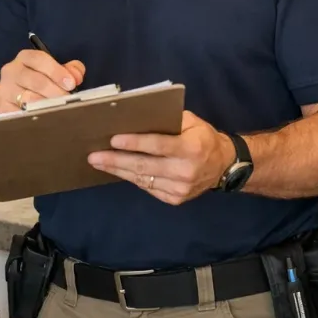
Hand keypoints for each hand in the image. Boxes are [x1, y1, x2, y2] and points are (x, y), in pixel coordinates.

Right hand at [0, 49, 84, 112]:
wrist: (13, 100)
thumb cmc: (38, 83)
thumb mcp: (53, 72)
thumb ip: (69, 70)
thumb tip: (76, 75)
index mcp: (25, 58)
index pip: (39, 59)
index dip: (57, 71)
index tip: (71, 84)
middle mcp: (11, 71)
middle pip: (35, 80)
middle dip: (56, 91)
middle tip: (69, 101)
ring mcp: (5, 91)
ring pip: (28, 99)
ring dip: (47, 106)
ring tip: (60, 111)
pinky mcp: (2, 109)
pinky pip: (20, 114)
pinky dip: (35, 117)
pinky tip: (46, 119)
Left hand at [88, 111, 234, 204]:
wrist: (223, 165)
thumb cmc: (203, 137)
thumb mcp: (192, 121)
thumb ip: (169, 119)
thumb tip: (137, 118)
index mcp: (191, 148)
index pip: (158, 146)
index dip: (134, 143)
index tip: (113, 140)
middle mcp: (185, 171)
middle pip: (144, 165)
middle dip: (116, 161)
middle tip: (94, 156)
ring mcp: (180, 188)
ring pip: (142, 179)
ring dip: (118, 171)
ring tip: (99, 163)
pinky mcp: (175, 199)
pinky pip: (147, 188)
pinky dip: (131, 178)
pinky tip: (118, 171)